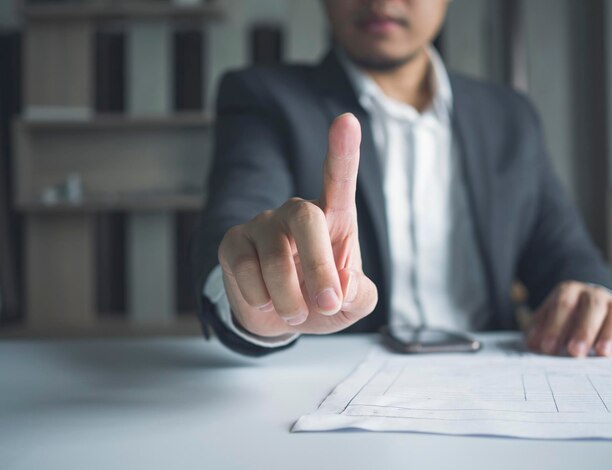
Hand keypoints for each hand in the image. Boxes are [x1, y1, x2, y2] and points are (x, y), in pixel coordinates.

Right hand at [217, 113, 377, 337]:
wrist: (278, 318)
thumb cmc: (320, 300)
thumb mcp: (351, 304)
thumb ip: (360, 294)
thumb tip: (343, 284)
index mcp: (333, 218)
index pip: (338, 180)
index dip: (343, 152)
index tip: (347, 120)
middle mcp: (296, 213)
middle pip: (305, 218)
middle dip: (318, 265)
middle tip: (328, 303)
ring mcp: (262, 224)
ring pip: (274, 255)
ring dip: (290, 297)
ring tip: (297, 313)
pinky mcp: (233, 242)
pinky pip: (243, 268)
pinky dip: (261, 298)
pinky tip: (266, 302)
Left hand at [526, 281, 611, 356]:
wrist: (585, 306)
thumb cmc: (562, 319)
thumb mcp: (546, 320)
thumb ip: (539, 331)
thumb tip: (533, 346)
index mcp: (568, 291)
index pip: (563, 305)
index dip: (555, 326)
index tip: (548, 348)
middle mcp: (593, 294)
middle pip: (591, 307)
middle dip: (583, 330)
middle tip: (575, 352)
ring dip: (609, 333)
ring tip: (602, 352)